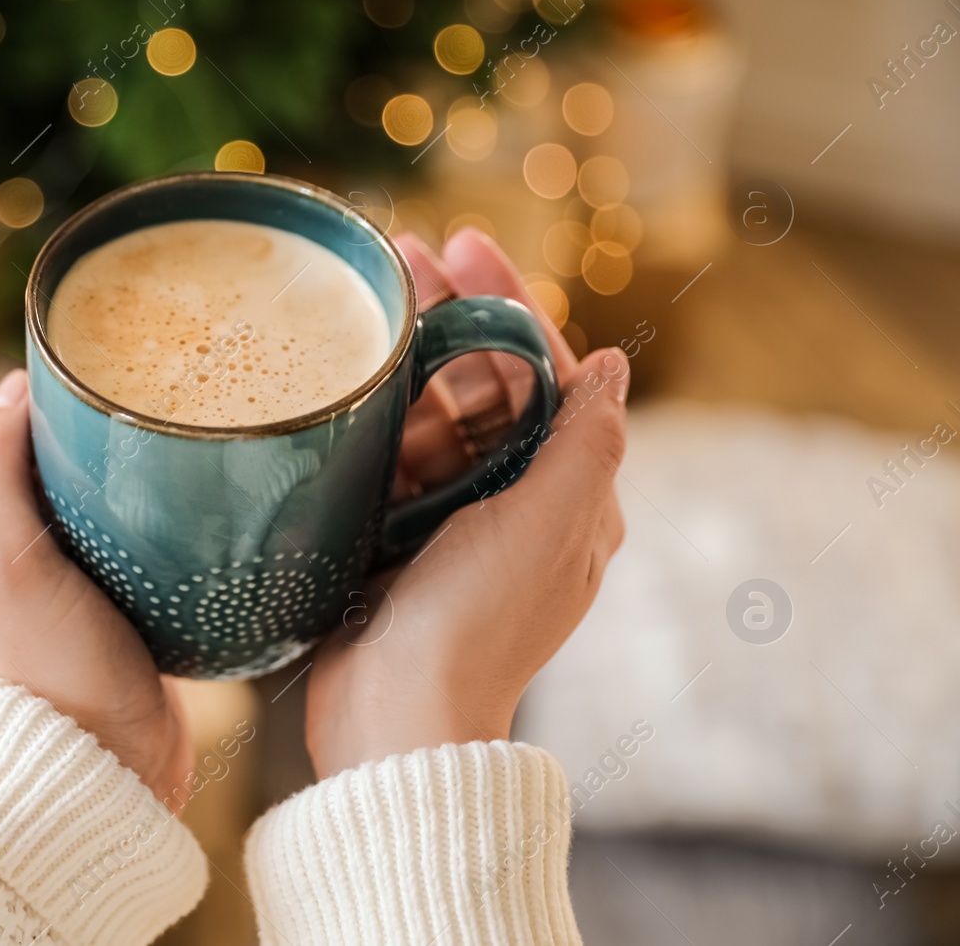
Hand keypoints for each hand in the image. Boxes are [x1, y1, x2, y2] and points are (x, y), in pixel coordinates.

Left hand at [0, 370, 193, 804]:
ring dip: (144, 464)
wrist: (108, 767)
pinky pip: (148, 536)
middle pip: (68, 456)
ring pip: (112, 493)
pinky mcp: (130, 605)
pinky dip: (169, 510)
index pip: (15, 428)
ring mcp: (81, 579)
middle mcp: (25, 550)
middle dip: (108, 418)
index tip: (110, 353)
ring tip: (193, 428)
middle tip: (167, 384)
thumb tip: (12, 389)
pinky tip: (206, 497)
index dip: (55, 388)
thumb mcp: (3, 560)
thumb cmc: (53, 667)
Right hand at [305, 229, 628, 777]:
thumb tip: (615, 367)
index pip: (551, 372)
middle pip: (492, 382)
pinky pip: (394, 457)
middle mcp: (519, 503)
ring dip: (410, 355)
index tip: (469, 245)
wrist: (392, 717)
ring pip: (439, 413)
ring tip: (369, 301)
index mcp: (570, 497)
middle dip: (454, 314)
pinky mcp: (399, 539)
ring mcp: (455, 522)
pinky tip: (348, 378)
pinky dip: (378, 414)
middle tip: (405, 254)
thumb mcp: (549, 526)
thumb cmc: (474, 624)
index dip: (513, 303)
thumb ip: (587, 444)